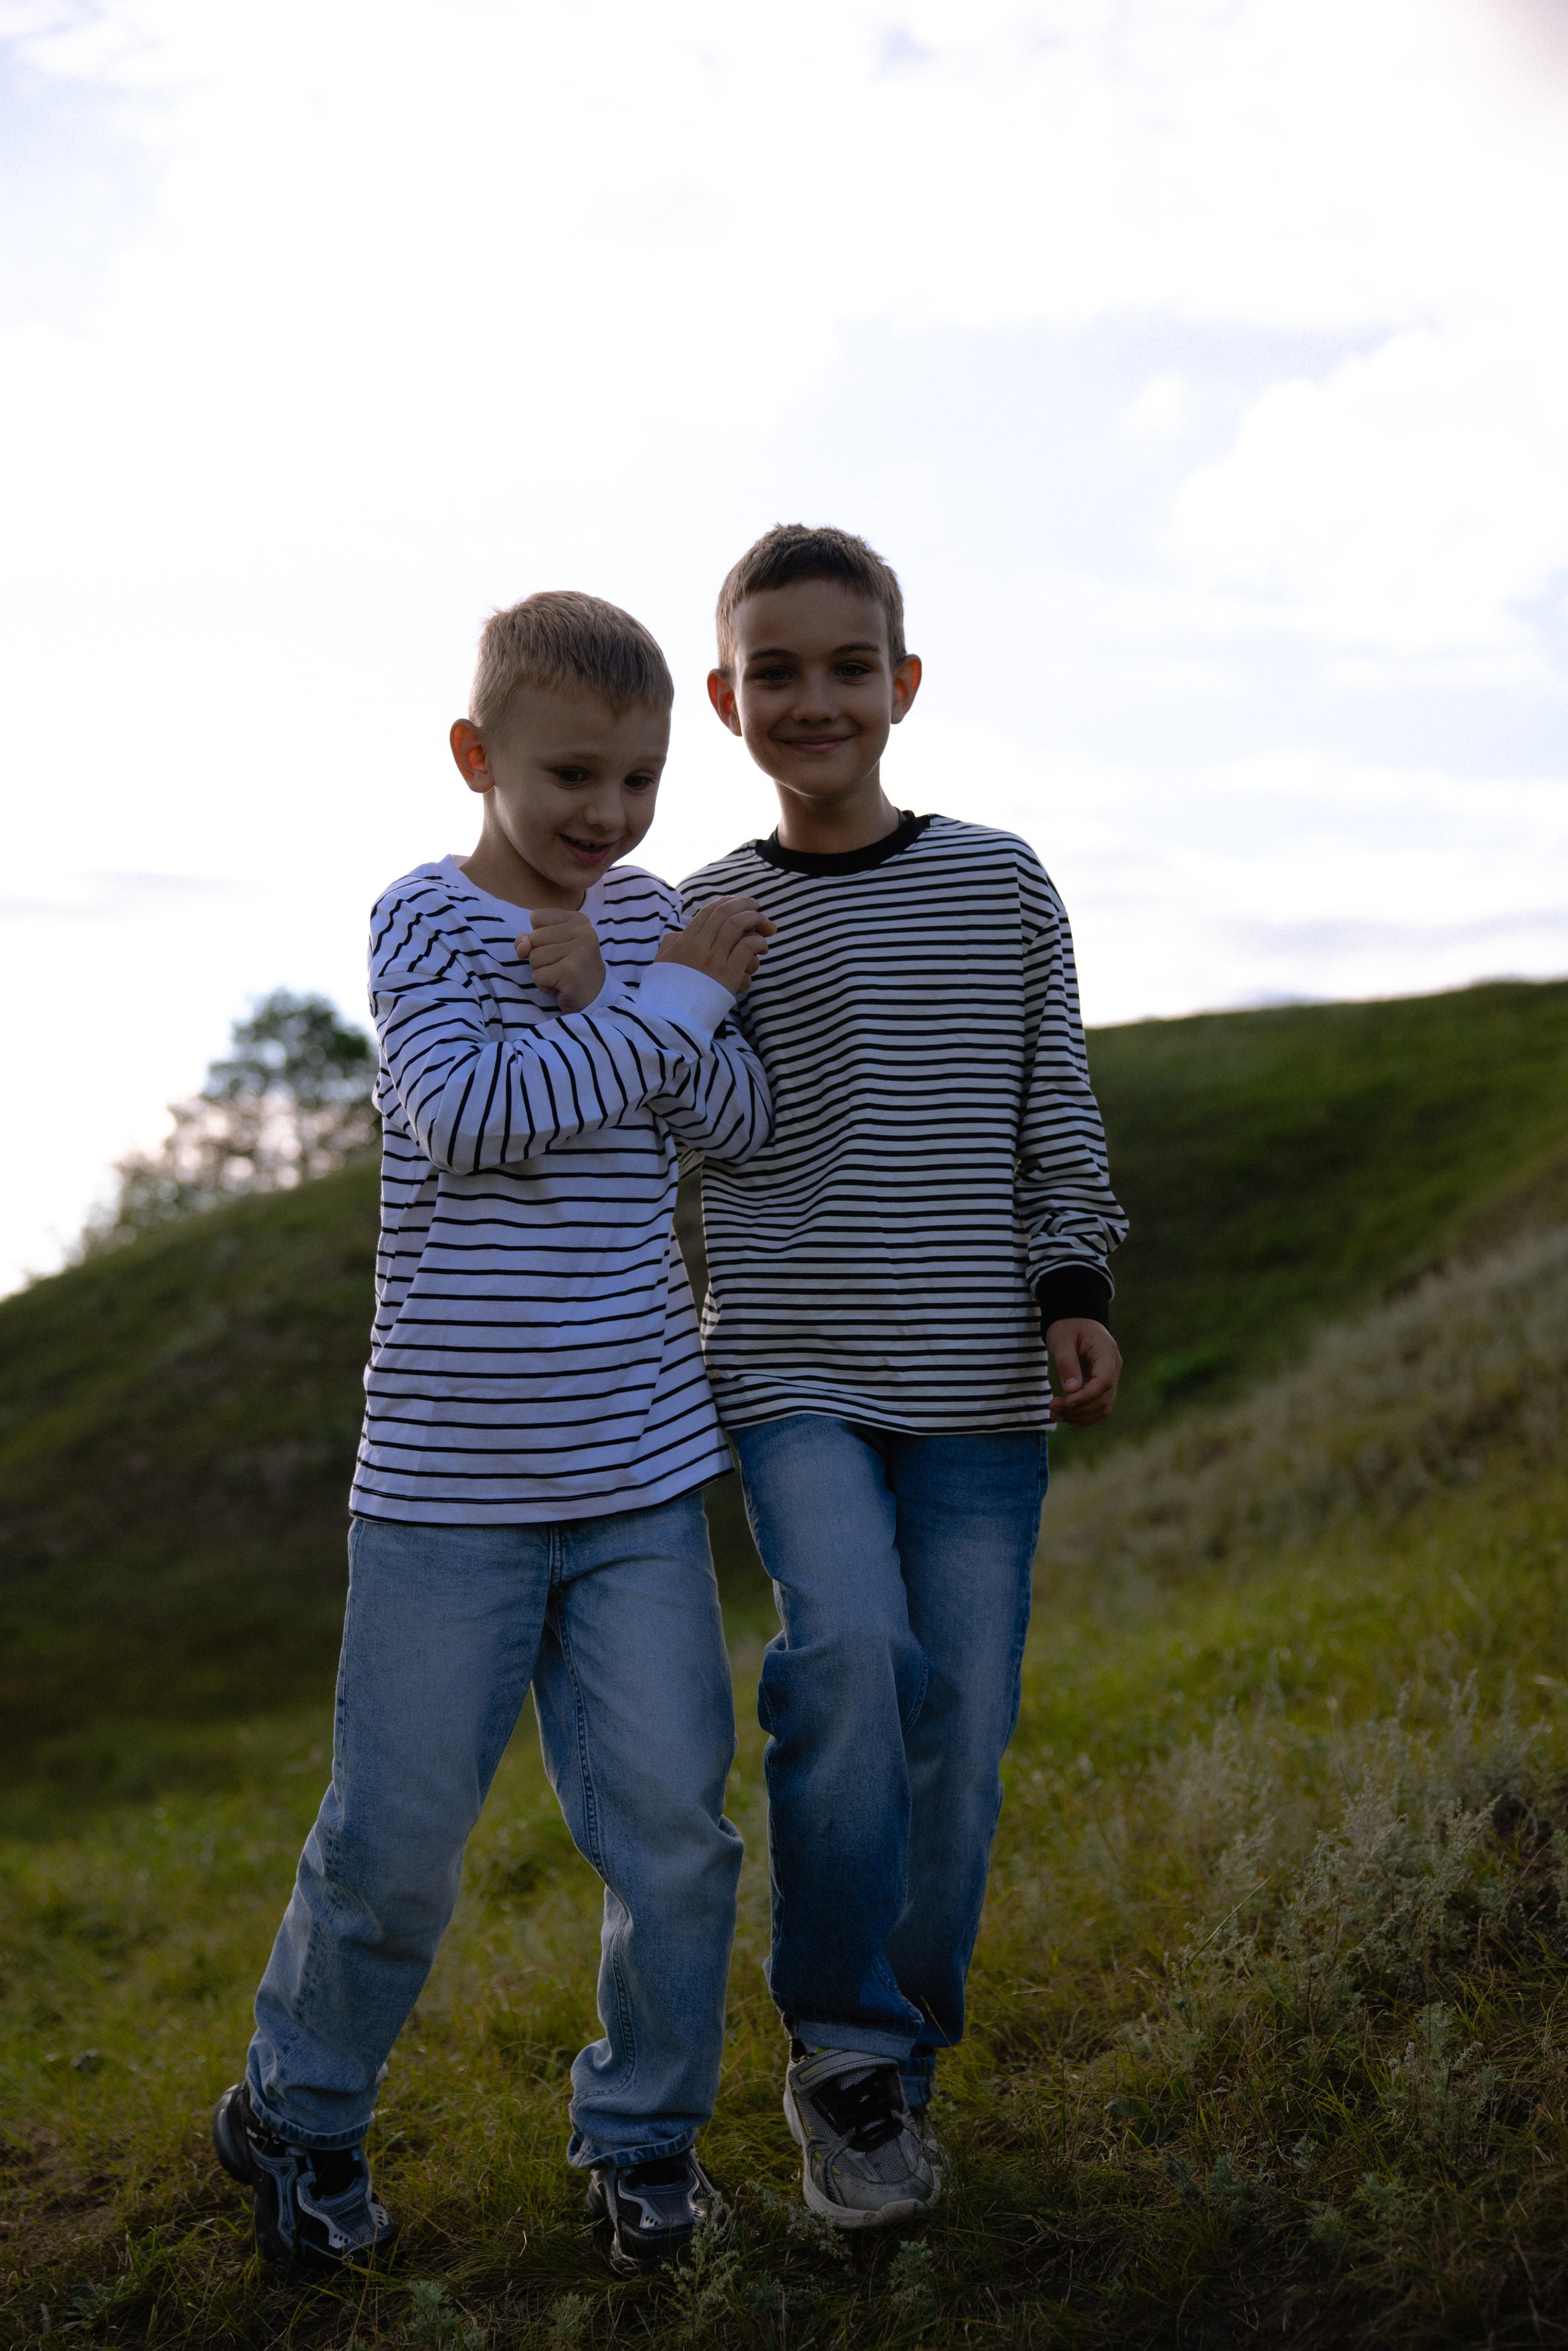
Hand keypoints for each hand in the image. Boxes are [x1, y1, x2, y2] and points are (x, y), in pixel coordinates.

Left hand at [516, 910, 605, 1012]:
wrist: (594, 996)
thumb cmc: (568, 968)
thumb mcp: (548, 945)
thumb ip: (529, 939)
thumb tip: (521, 948)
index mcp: (578, 919)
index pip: (537, 917)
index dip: (539, 937)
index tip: (560, 948)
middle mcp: (583, 931)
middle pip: (534, 937)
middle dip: (539, 956)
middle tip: (561, 965)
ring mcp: (579, 950)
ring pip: (534, 957)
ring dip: (542, 971)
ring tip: (561, 975)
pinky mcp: (571, 971)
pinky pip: (537, 976)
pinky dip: (544, 985)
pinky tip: (561, 986)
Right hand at [655, 896, 776, 995]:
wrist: (672, 1019)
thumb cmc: (669, 992)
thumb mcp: (662, 963)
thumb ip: (670, 945)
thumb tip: (677, 934)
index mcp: (684, 941)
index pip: (709, 912)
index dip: (728, 902)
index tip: (740, 902)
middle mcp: (699, 946)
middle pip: (725, 913)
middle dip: (745, 905)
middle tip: (757, 907)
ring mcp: (713, 959)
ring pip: (738, 925)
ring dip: (756, 921)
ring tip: (767, 928)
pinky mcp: (728, 974)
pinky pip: (747, 947)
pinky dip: (758, 943)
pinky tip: (762, 948)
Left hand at [1045, 1318, 1121, 1425]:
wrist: (1077, 1319)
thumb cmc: (1068, 1326)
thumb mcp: (1062, 1339)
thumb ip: (1067, 1363)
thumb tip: (1071, 1390)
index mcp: (1107, 1352)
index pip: (1103, 1382)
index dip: (1085, 1396)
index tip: (1064, 1402)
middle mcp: (1113, 1367)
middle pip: (1103, 1398)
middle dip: (1077, 1409)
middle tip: (1051, 1409)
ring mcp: (1110, 1377)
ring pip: (1102, 1407)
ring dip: (1079, 1416)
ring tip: (1054, 1415)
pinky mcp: (1102, 1385)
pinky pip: (1098, 1406)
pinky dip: (1083, 1415)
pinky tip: (1065, 1416)